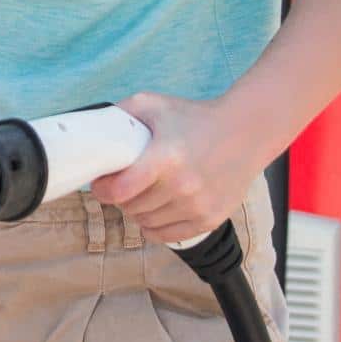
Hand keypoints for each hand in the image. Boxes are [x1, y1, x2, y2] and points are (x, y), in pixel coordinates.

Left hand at [85, 92, 268, 244]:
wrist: (245, 132)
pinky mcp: (211, 219)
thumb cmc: (195, 117)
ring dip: (138, 212)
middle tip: (124, 184)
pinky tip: (157, 210)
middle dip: (121, 198)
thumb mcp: (155, 104)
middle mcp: (182, 186)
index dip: (102, 189)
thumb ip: (122, 113)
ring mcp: (198, 206)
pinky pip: (168, 236)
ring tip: (142, 194)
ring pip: (146, 223)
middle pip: (131, 208)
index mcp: (165, 158)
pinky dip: (155, 227)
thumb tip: (95, 129)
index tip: (101, 183)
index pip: (119, 191)